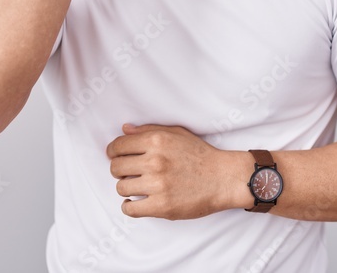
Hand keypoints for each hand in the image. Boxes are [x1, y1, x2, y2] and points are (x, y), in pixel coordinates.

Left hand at [106, 123, 251, 219]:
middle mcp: (155, 161)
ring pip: (121, 187)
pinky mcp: (162, 206)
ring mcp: (158, 185)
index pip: (118, 146)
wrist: (223, 178)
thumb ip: (149, 130)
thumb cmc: (201, 155)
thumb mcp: (177, 133)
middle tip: (128, 172)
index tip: (115, 156)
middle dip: (119, 169)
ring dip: (126, 187)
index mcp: (157, 141)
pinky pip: (130, 208)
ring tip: (136, 186)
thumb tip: (125, 130)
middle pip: (116, 167)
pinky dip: (129, 206)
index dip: (113, 151)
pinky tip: (135, 201)